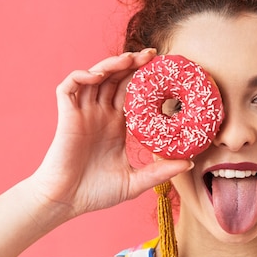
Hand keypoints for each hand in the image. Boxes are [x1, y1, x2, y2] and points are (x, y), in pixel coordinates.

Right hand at [30, 49, 191, 223]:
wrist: (66, 202)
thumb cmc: (96, 193)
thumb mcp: (135, 182)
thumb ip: (160, 172)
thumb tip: (190, 163)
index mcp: (116, 125)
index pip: (133, 94)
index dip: (146, 80)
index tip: (166, 72)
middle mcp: (100, 114)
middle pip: (117, 79)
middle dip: (134, 64)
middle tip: (154, 55)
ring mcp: (83, 113)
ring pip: (96, 77)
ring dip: (112, 64)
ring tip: (130, 59)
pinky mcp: (66, 115)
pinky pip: (70, 86)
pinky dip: (83, 75)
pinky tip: (98, 75)